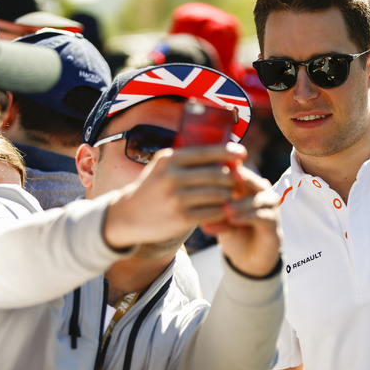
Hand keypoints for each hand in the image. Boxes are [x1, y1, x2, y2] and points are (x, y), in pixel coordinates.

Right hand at [104, 144, 245, 248]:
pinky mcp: (181, 218)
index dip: (229, 152)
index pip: (206, 152)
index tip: (242, 154)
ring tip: (230, 195)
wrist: (127, 215)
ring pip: (218, 194)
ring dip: (229, 195)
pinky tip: (223, 210)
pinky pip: (213, 212)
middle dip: (232, 178)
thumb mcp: (163, 165)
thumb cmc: (153, 187)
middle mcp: (172, 177)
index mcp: (169, 159)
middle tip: (239, 180)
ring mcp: (177, 199)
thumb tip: (223, 150)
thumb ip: (187, 158)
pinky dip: (222, 211)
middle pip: (217, 174)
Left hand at [204, 165, 281, 277]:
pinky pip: (264, 217)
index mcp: (247, 188)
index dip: (228, 169)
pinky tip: (233, 220)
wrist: (247, 258)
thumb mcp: (219, 221)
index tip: (212, 168)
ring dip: (242, 203)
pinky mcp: (274, 224)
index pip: (239, 172)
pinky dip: (248, 217)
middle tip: (226, 177)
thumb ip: (212, 214)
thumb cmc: (232, 232)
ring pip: (260, 198)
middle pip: (252, 180)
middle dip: (240, 178)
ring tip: (226, 209)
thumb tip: (196, 209)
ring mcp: (270, 208)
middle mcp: (261, 194)